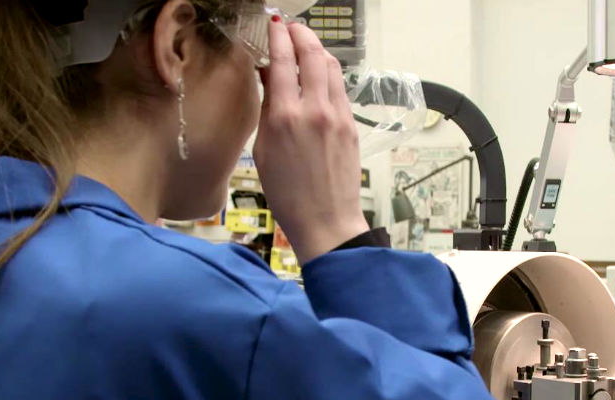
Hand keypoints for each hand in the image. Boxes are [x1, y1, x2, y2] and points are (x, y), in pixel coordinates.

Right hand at [253, 19, 367, 261]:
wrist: (326, 221)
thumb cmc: (287, 194)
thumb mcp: (263, 150)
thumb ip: (268, 110)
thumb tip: (269, 79)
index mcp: (285, 117)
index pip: (281, 61)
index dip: (277, 36)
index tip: (273, 22)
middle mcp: (314, 110)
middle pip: (312, 55)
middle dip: (301, 34)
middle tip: (290, 27)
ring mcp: (337, 116)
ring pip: (331, 67)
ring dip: (317, 49)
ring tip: (305, 45)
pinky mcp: (351, 125)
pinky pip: (338, 88)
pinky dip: (327, 73)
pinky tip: (318, 75)